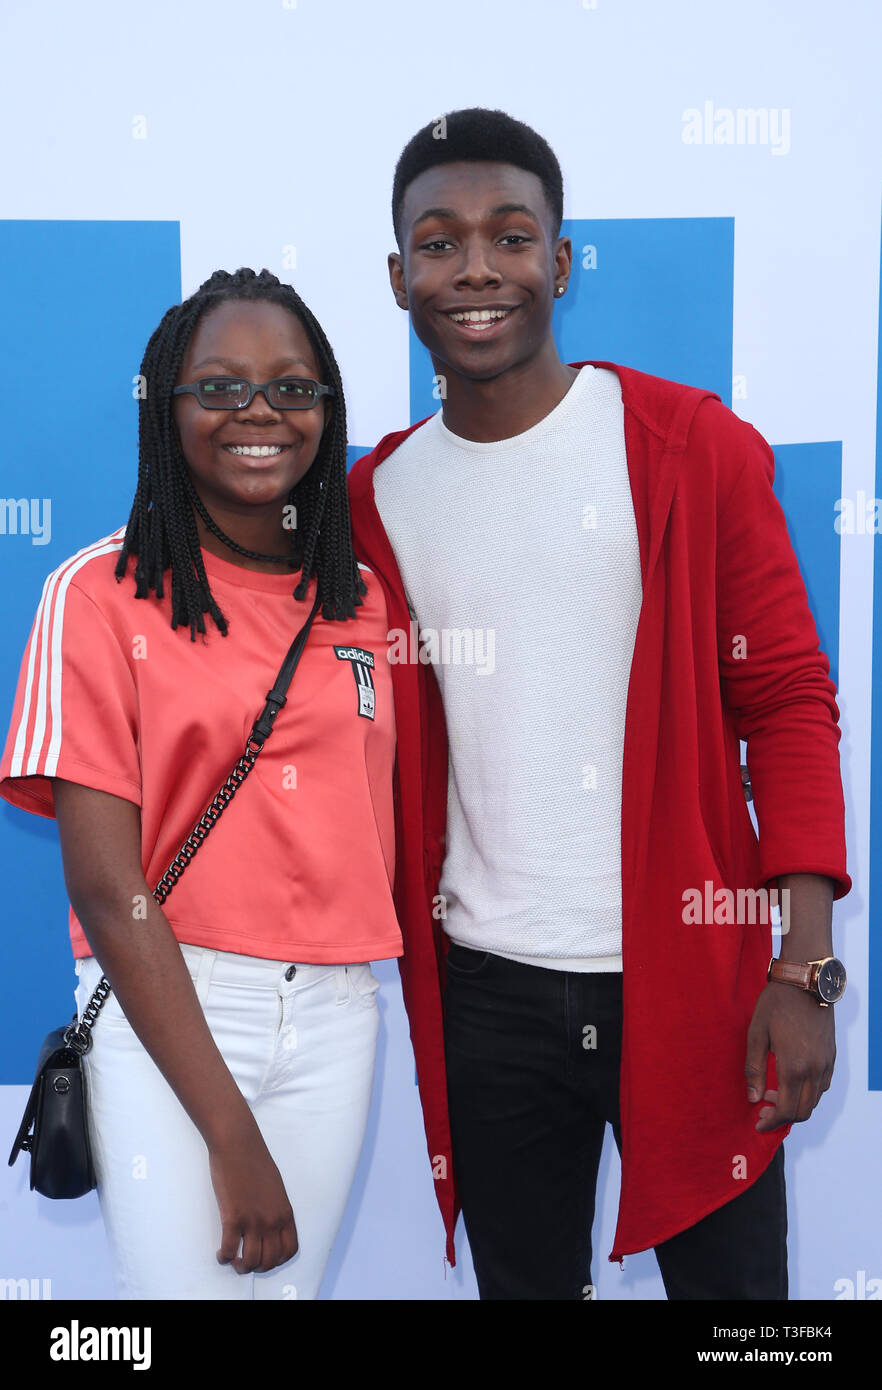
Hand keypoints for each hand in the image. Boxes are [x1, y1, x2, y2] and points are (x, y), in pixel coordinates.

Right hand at [208, 1129, 297, 1273]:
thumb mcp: (275, 1187)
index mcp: (285, 1212)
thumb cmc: (255, 1160)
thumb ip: (275, 1208)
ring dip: (241, 1267)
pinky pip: (229, 1251)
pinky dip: (224, 1258)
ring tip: (233, 1260)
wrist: (238, 1144)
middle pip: (270, 1261)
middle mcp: (272, 1220)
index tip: (266, 1258)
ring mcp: (253, 1220)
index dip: (277, 1261)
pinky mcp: (233, 1217)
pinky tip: (221, 1253)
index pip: (289, 1250)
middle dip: (258, 1267)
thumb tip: (269, 1225)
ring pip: (250, 1262)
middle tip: (246, 1261)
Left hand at [745, 981, 835, 1130]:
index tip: (758, 1123)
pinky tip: (790, 1081)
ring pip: (814, 1100)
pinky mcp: (832, 1056)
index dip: (771, 1122)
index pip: (786, 1110)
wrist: (804, 982)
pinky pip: (822, 1085)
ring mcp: (826, 1063)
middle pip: (803, 1111)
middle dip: (781, 1117)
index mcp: (793, 1067)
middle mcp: (814, 1069)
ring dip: (794, 1104)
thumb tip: (752, 1098)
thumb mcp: (756, 1033)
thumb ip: (753, 1069)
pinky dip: (807, 1093)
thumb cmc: (776, 1004)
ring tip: (772, 1093)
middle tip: (762, 1109)